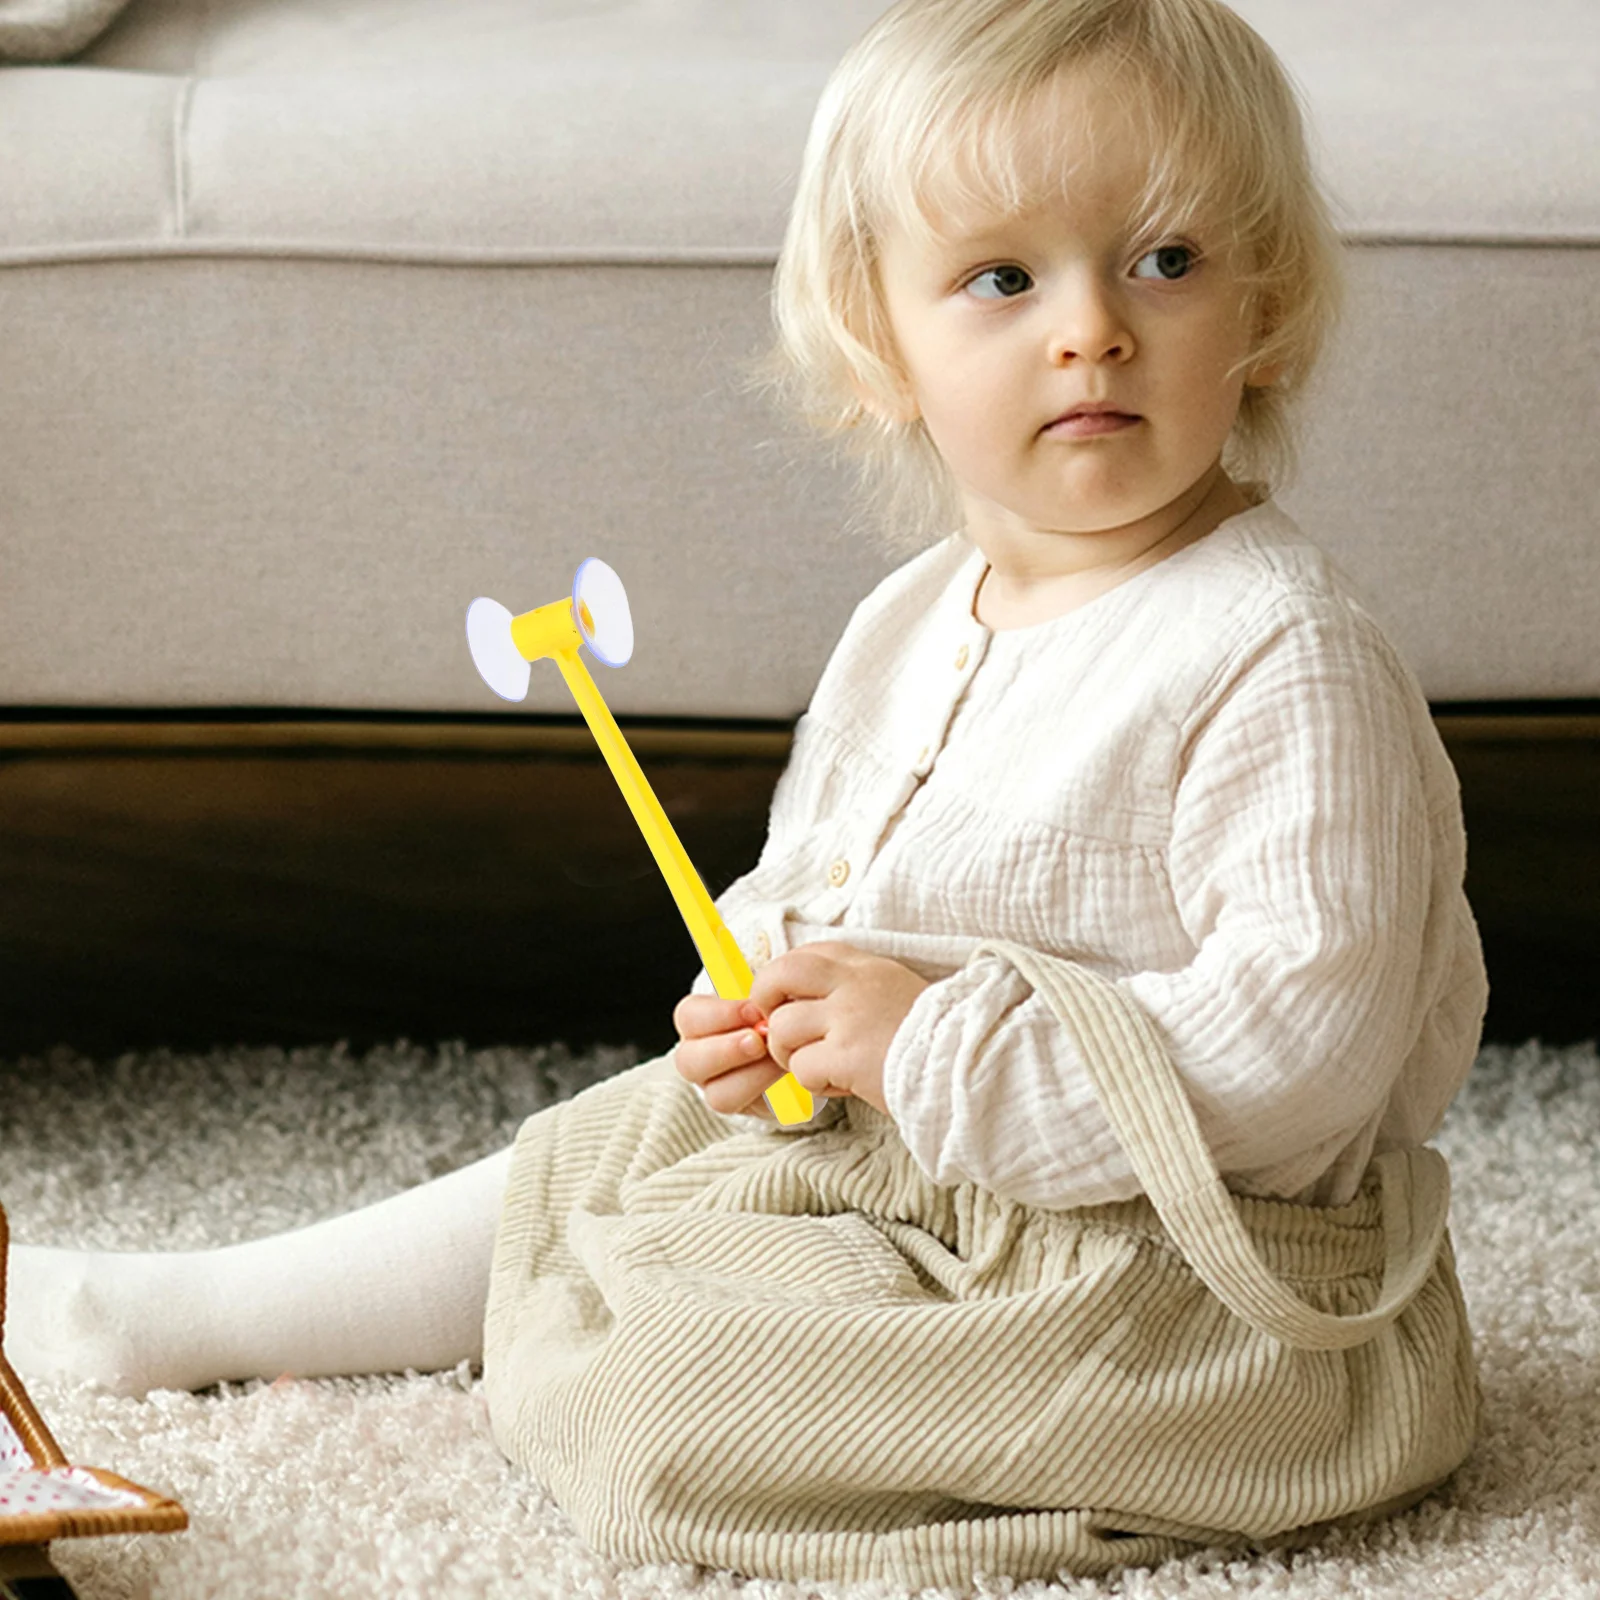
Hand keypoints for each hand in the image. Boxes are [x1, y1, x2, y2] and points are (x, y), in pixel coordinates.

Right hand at [672, 992, 783, 1119]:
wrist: (795, 1039)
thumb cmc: (776, 1007)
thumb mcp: (770, 992)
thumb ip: (763, 989)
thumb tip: (773, 977)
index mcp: (698, 1021)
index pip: (689, 1016)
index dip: (720, 1014)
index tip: (754, 1009)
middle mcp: (699, 1056)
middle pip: (689, 1061)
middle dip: (726, 1050)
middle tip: (759, 1041)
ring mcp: (717, 1086)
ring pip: (715, 1094)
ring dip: (751, 1076)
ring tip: (780, 1061)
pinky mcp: (743, 1107)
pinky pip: (747, 1110)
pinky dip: (769, 1093)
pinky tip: (788, 1078)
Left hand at [749, 941, 928, 1118]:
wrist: (970, 1065)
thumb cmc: (933, 1036)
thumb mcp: (894, 989)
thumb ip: (853, 987)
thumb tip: (801, 1000)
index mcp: (865, 966)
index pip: (802, 956)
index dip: (782, 980)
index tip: (786, 1002)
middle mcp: (852, 984)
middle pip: (778, 975)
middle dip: (764, 1001)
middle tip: (776, 1029)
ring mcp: (848, 1018)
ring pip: (782, 1028)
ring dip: (791, 1054)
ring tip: (822, 1066)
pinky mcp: (847, 1056)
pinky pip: (803, 1068)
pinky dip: (816, 1083)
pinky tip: (844, 1084)